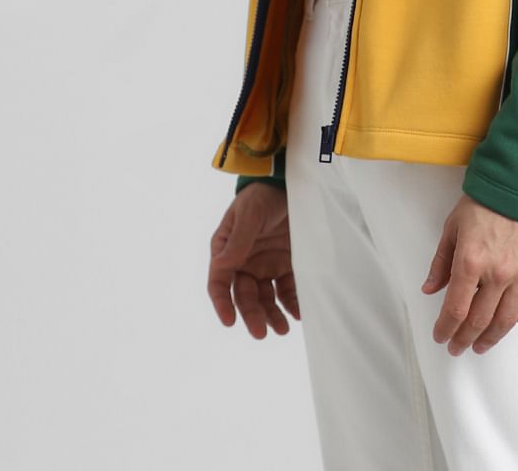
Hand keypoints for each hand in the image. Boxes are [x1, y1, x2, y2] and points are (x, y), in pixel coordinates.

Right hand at [207, 184, 299, 338]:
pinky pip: (287, 289)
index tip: (229, 321)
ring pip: (266, 298)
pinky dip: (292, 302)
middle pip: (244, 296)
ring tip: (283, 329)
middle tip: (262, 332)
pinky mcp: (286, 266)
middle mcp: (244, 263)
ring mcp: (265, 266)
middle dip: (252, 315)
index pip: (219, 282)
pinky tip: (298, 312)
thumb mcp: (250, 212)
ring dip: (272, 315)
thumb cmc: (262, 195)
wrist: (290, 184)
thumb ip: (239, 238)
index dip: (222, 303)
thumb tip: (223, 263)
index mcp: (227, 250)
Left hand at [421, 192, 517, 354]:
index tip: (441, 337)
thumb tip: (430, 289)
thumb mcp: (453, 226)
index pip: (455, 310)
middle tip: (457, 347)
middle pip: (479, 321)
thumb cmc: (485, 200)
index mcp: (470, 261)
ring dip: (491, 338)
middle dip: (464, 339)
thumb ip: (441, 261)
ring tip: (481, 345)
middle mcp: (497, 274)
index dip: (446, 329)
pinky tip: (512, 321)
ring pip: (506, 320)